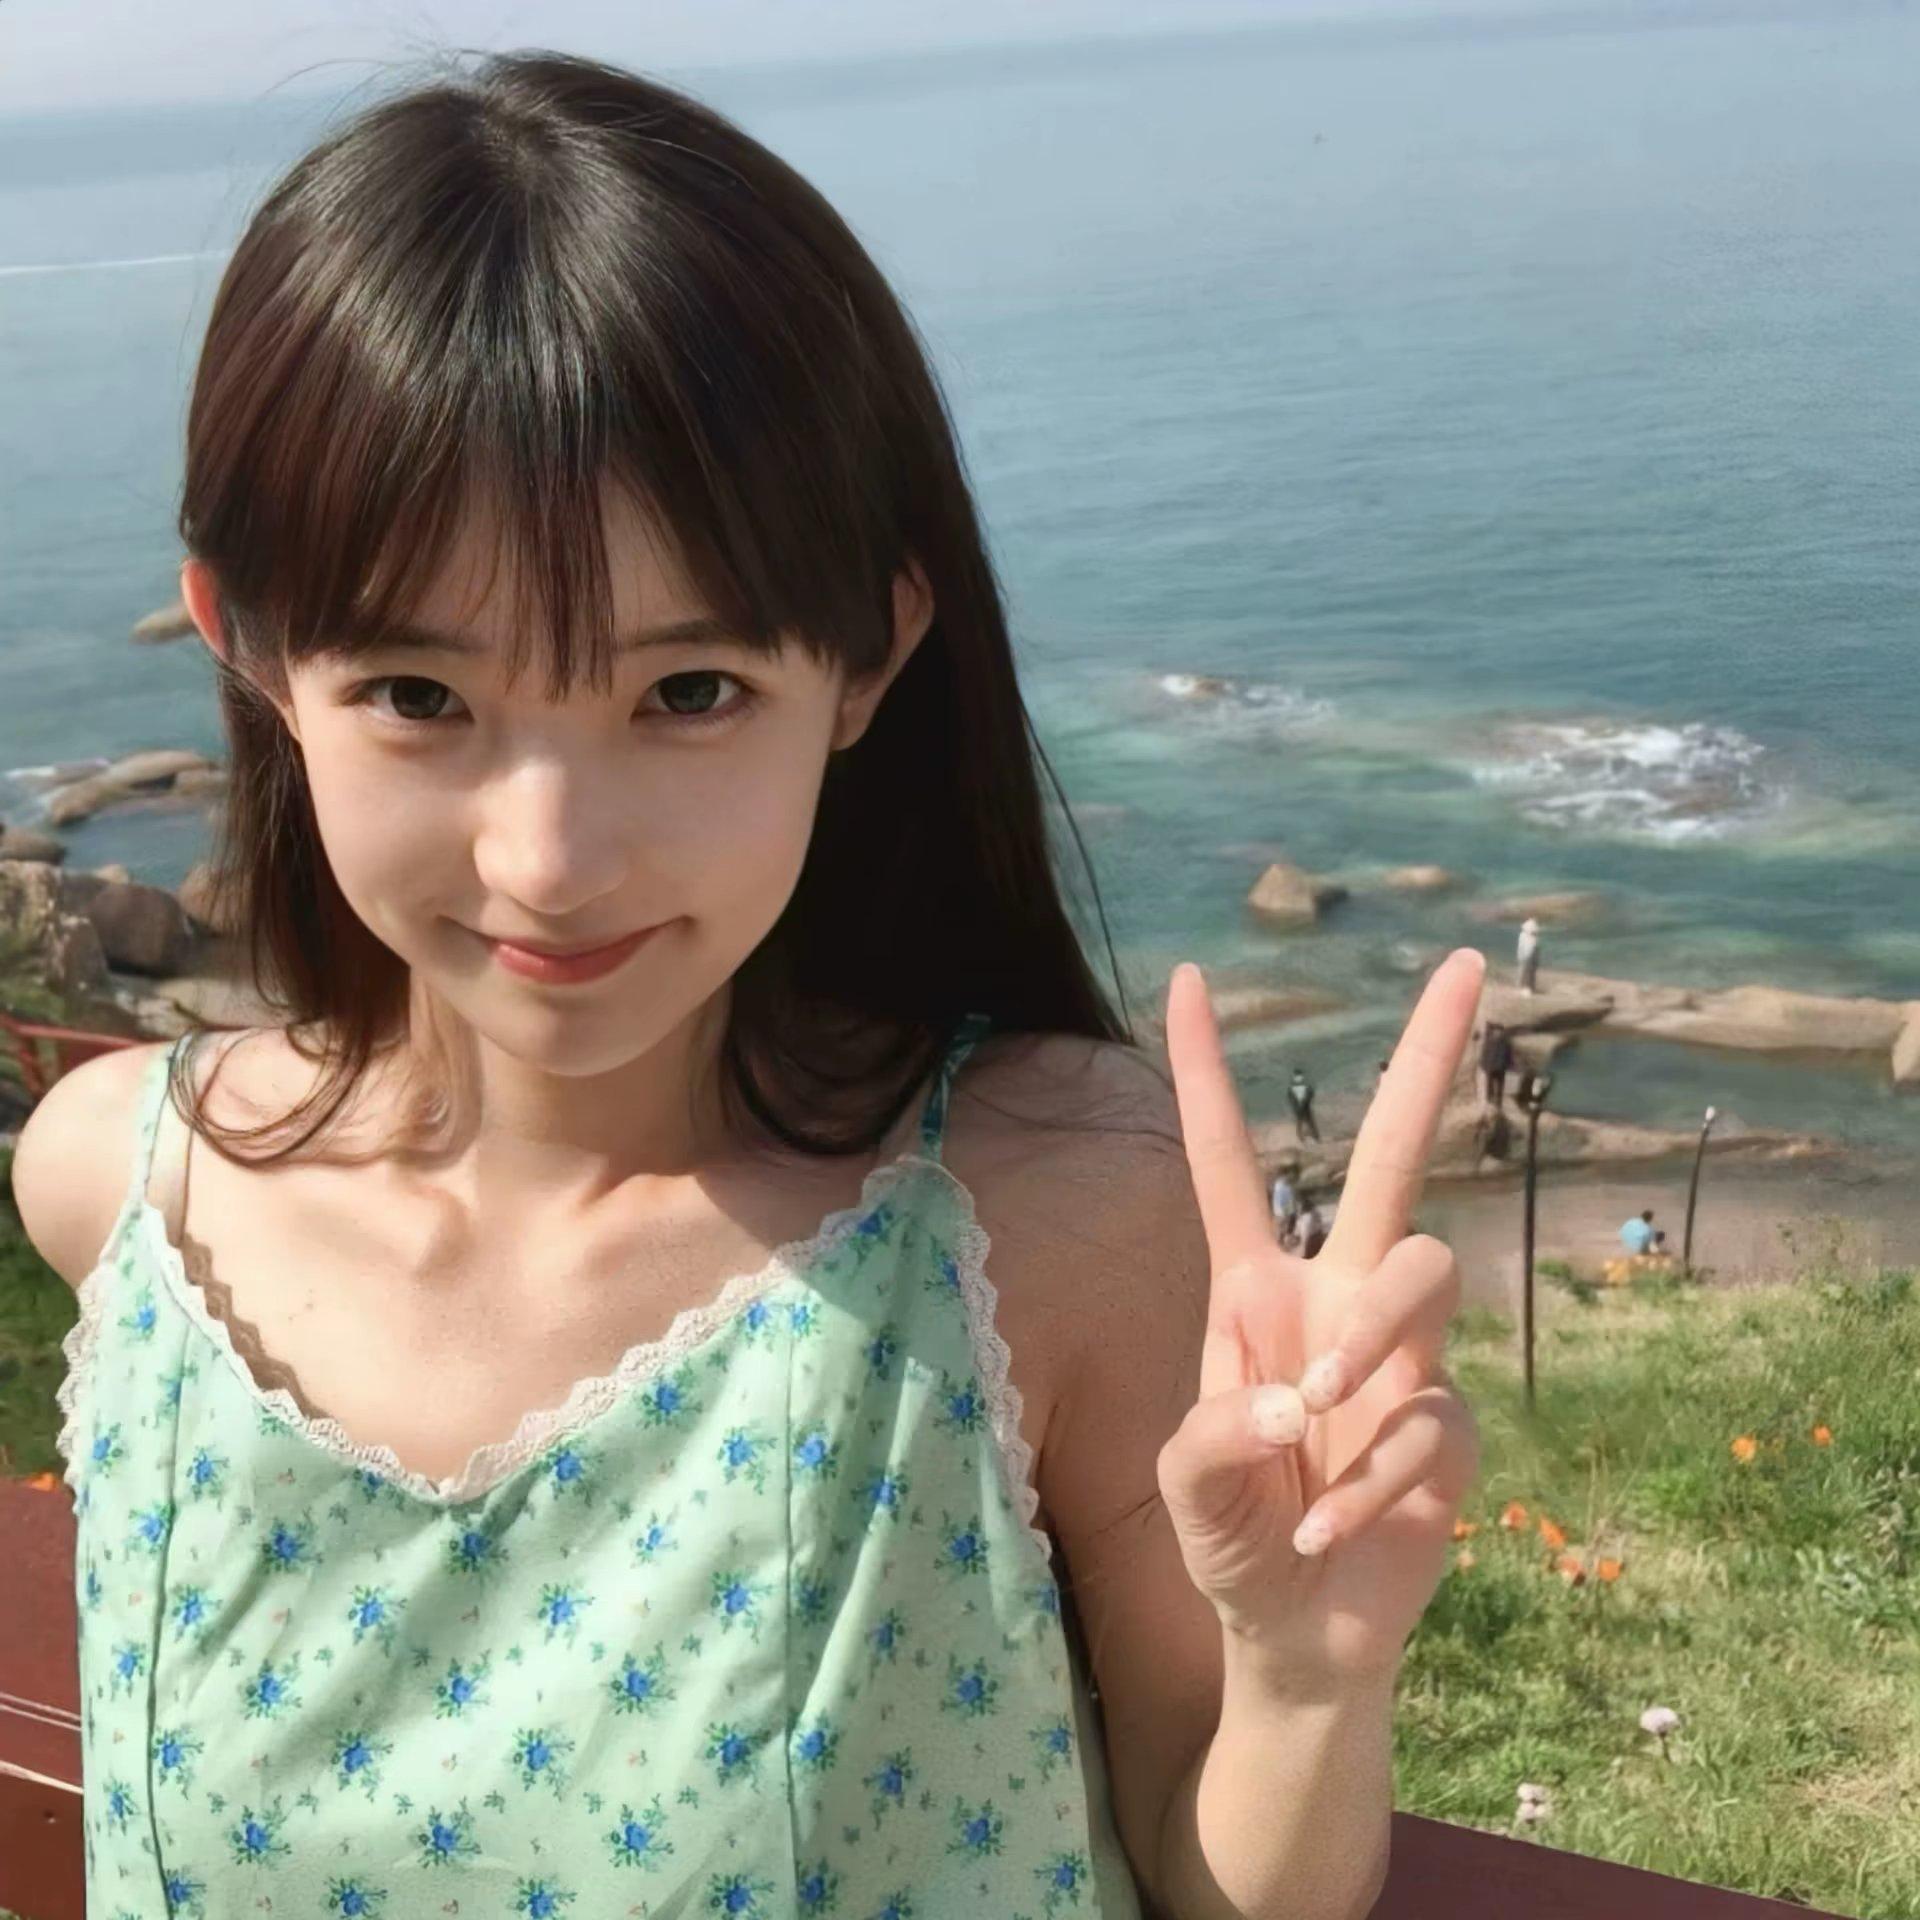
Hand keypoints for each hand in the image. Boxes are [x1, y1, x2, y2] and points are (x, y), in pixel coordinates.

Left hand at [1156, 948, 1484, 1683]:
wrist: (1293, 1630)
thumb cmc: (1227, 1533)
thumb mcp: (1185, 1477)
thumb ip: (1217, 1425)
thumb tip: (1301, 1392)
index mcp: (1253, 1285)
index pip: (1226, 1160)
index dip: (1200, 1072)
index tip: (1184, 976)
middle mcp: (1336, 1295)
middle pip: (1392, 1157)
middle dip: (1427, 1059)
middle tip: (1469, 962)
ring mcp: (1403, 1354)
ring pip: (1428, 1268)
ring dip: (1370, 1338)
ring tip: (1317, 1415)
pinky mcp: (1451, 1423)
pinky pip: (1434, 1414)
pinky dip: (1369, 1479)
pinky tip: (1325, 1530)